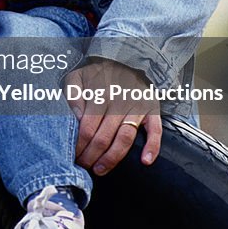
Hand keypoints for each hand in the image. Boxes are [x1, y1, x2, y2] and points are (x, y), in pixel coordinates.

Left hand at [67, 59, 161, 174]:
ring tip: (100, 170)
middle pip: (104, 137)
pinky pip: (155, 130)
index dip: (79, 145)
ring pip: (125, 138)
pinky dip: (153, 147)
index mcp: (100, 93)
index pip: (87, 128)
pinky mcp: (152, 110)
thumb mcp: (79, 76)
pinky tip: (145, 162)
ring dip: (112, 158)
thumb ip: (73, 94)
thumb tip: (75, 117)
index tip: (72, 156)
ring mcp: (137, 107)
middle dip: (91, 156)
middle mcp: (119, 101)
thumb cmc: (99, 73)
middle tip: (82, 166)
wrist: (127, 58)